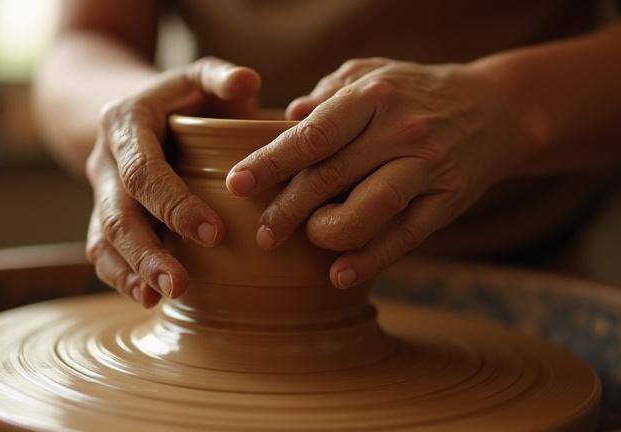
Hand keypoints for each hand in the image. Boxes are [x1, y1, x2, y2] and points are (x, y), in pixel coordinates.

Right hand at [86, 57, 260, 306]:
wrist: (133, 110)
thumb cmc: (181, 97)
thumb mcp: (198, 77)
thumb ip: (220, 77)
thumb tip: (248, 81)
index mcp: (126, 124)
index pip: (144, 170)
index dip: (173, 204)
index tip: (213, 233)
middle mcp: (105, 161)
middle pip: (117, 213)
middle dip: (147, 251)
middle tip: (179, 284)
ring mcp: (100, 191)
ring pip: (104, 238)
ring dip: (131, 271)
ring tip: (160, 297)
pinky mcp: (104, 215)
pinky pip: (102, 251)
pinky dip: (121, 277)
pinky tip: (148, 298)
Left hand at [226, 58, 534, 288]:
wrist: (496, 109)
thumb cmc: (415, 93)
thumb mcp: (371, 75)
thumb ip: (328, 95)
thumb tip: (287, 119)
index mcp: (373, 96)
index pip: (312, 135)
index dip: (271, 163)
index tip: (237, 185)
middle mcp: (401, 131)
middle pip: (332, 177)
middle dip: (287, 210)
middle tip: (263, 234)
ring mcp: (428, 167)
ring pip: (370, 210)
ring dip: (327, 234)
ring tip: (306, 240)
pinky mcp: (448, 201)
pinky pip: (405, 237)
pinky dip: (370, 260)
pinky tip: (339, 275)